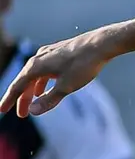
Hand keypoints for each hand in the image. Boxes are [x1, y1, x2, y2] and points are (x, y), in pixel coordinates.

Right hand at [3, 28, 118, 117]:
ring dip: (32, 91)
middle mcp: (38, 58)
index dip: (9, 100)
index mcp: (35, 66)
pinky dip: (41, 82)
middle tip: (21, 115)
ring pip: (34, 76)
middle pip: (25, 81)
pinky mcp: (58, 53)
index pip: (17, 86)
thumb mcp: (66, 86)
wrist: (100, 44)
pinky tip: (43, 89)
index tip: (1, 111)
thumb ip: (49, 100)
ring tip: (32, 104)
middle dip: (22, 99)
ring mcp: (48, 54)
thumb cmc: (83, 65)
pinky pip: (43, 71)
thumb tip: (33, 112)